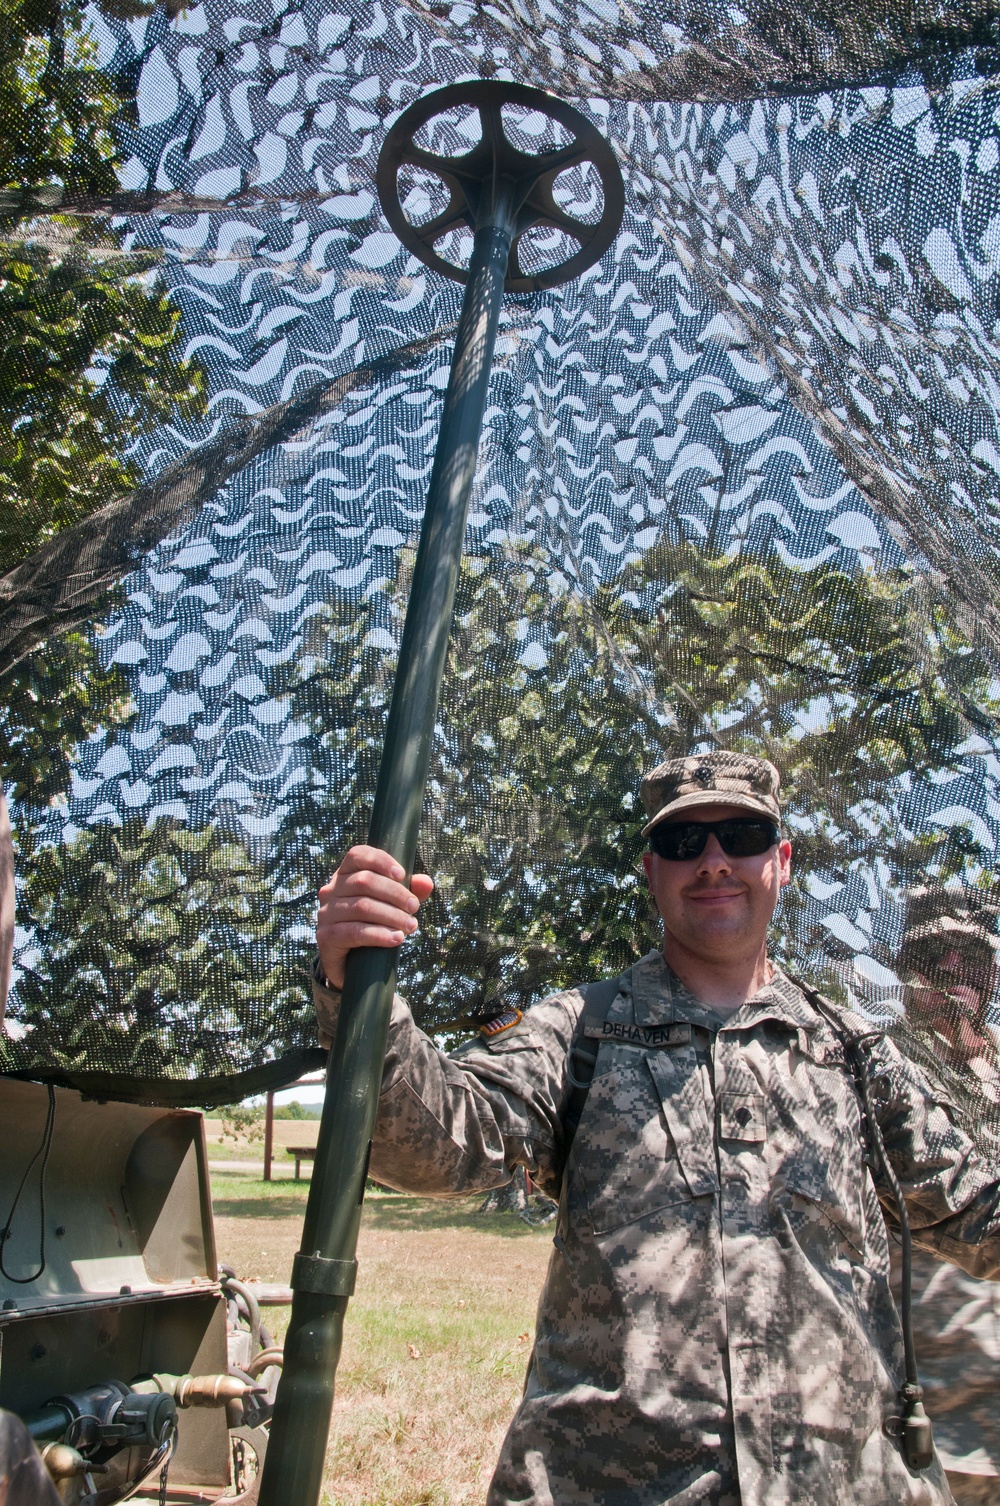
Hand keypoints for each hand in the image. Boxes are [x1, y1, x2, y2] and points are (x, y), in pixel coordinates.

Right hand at [316, 845, 434, 988]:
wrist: (350, 964)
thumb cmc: (373, 925)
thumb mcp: (392, 905)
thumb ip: (409, 891)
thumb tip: (426, 882)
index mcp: (345, 874)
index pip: (358, 855)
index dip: (381, 861)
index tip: (402, 875)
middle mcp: (331, 890)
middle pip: (364, 881)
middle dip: (395, 893)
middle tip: (415, 907)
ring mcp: (326, 913)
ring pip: (362, 906)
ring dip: (392, 915)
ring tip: (411, 926)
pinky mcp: (326, 936)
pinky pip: (355, 932)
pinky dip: (379, 934)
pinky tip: (396, 938)